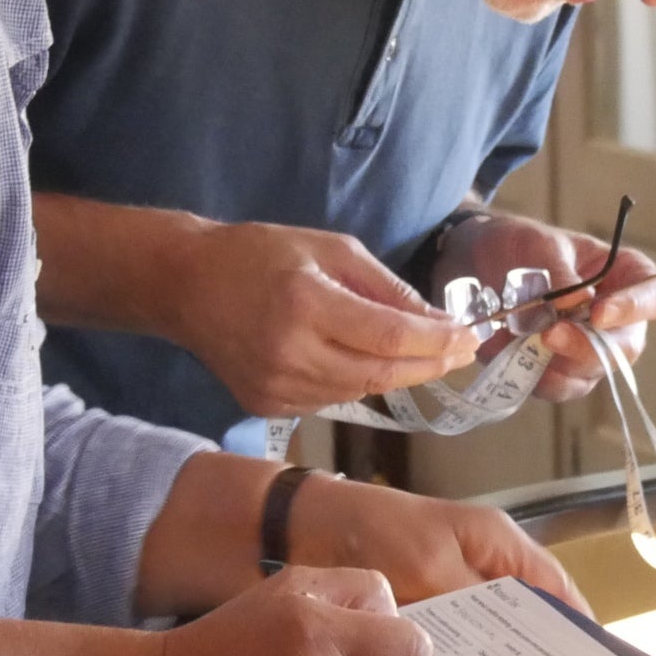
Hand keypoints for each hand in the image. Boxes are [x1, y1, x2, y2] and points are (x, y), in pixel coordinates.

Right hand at [176, 222, 476, 416]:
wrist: (185, 285)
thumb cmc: (260, 254)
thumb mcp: (330, 249)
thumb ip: (386, 288)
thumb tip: (437, 320)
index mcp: (306, 304)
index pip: (390, 338)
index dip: (437, 342)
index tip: (470, 337)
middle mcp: (290, 353)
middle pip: (381, 374)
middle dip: (430, 364)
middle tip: (462, 352)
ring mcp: (276, 388)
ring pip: (359, 392)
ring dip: (397, 375)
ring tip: (423, 355)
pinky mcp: (266, 407)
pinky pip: (331, 399)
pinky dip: (356, 381)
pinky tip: (363, 360)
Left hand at [287, 470, 586, 612]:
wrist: (306, 528)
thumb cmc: (373, 531)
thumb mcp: (429, 567)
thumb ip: (473, 602)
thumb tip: (508, 647)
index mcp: (498, 543)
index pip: (557, 589)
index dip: (578, 629)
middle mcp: (487, 565)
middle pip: (533, 617)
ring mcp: (460, 587)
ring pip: (497, 634)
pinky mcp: (433, 607)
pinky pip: (463, 642)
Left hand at [435, 212, 655, 403]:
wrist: (474, 266)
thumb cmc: (518, 245)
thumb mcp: (537, 245)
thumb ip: (559, 274)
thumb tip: (578, 304)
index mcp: (623, 276)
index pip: (654, 296)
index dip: (634, 308)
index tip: (599, 312)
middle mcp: (615, 319)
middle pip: (627, 346)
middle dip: (589, 346)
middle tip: (550, 334)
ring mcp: (587, 349)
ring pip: (591, 372)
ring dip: (558, 363)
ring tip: (520, 339)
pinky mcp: (557, 372)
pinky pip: (559, 387)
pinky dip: (536, 377)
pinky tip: (513, 354)